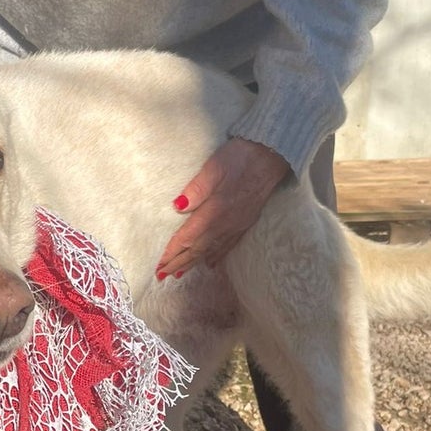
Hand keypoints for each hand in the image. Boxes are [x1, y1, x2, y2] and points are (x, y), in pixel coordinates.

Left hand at [157, 137, 290, 278]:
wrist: (273, 155)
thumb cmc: (241, 157)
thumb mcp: (215, 166)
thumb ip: (196, 188)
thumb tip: (177, 206)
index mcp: (214, 211)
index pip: (187, 238)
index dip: (171, 253)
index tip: (157, 265)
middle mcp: (225, 223)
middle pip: (197, 249)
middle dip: (178, 263)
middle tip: (161, 275)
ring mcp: (237, 224)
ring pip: (210, 250)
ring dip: (193, 263)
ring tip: (178, 274)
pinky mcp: (246, 221)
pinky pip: (228, 245)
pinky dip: (215, 256)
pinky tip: (209, 262)